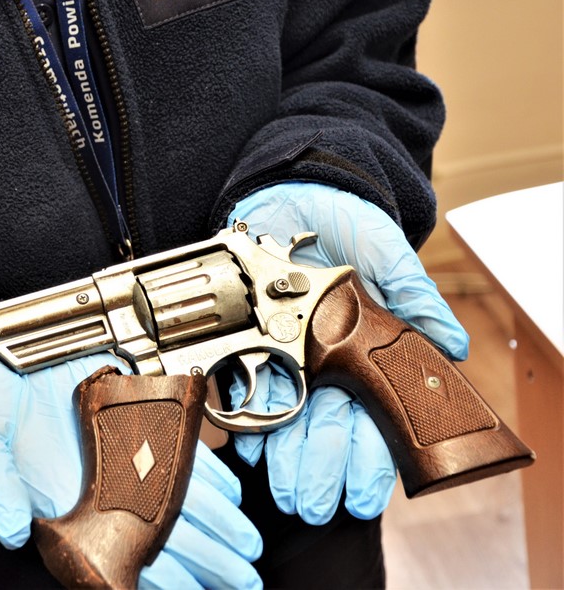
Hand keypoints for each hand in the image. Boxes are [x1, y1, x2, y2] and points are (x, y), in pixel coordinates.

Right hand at [0, 352, 263, 588]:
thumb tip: (10, 528)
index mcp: (61, 504)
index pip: (112, 551)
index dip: (153, 576)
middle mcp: (95, 486)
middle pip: (156, 531)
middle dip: (202, 558)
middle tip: (240, 577)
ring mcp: (116, 456)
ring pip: (174, 498)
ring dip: (213, 525)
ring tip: (244, 549)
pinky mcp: (129, 421)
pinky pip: (174, 453)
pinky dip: (203, 474)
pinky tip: (229, 494)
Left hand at [227, 182, 469, 524]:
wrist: (292, 192)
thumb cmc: (348, 224)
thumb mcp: (387, 253)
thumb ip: (416, 296)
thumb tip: (452, 344)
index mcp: (360, 353)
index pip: (371, 418)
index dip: (368, 460)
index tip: (362, 495)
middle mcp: (322, 362)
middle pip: (325, 428)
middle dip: (320, 468)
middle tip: (313, 501)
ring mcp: (281, 353)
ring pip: (285, 417)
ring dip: (283, 454)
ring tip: (280, 484)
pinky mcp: (242, 337)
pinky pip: (241, 383)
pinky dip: (242, 414)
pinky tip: (244, 441)